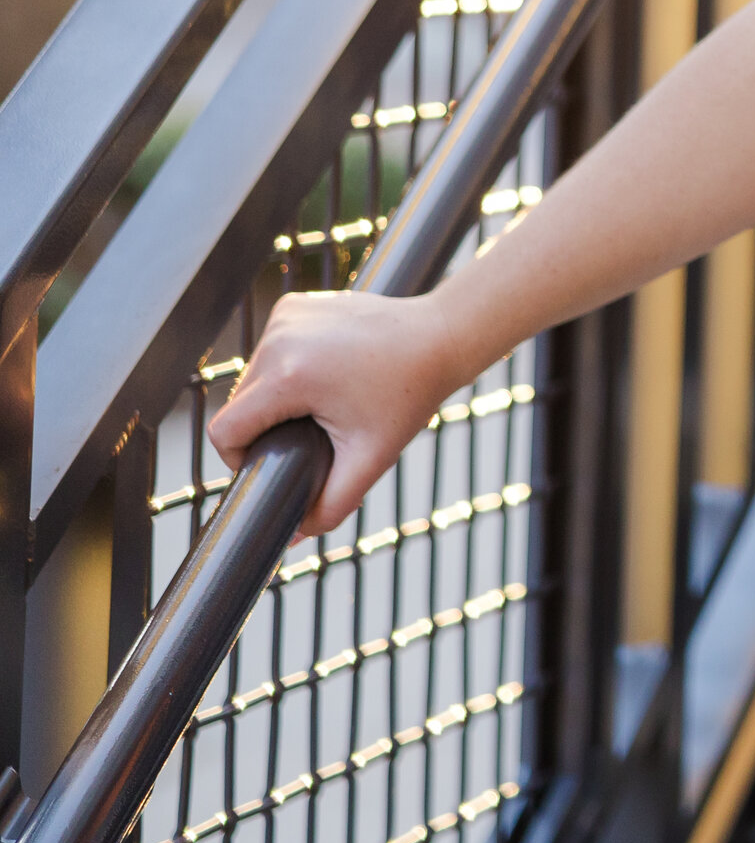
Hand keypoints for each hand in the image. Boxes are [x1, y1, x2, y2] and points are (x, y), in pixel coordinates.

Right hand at [208, 291, 474, 538]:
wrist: (441, 336)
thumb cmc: (410, 396)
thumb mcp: (371, 458)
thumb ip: (329, 506)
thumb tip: (291, 539)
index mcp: (288, 375)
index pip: (225, 431)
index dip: (240, 458)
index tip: (271, 462)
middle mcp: (279, 338)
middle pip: (238, 404)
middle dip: (264, 427)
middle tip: (306, 437)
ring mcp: (286, 316)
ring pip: (253, 375)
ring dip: (275, 395)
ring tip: (320, 404)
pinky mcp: (295, 303)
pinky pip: (272, 348)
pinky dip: (288, 364)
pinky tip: (323, 372)